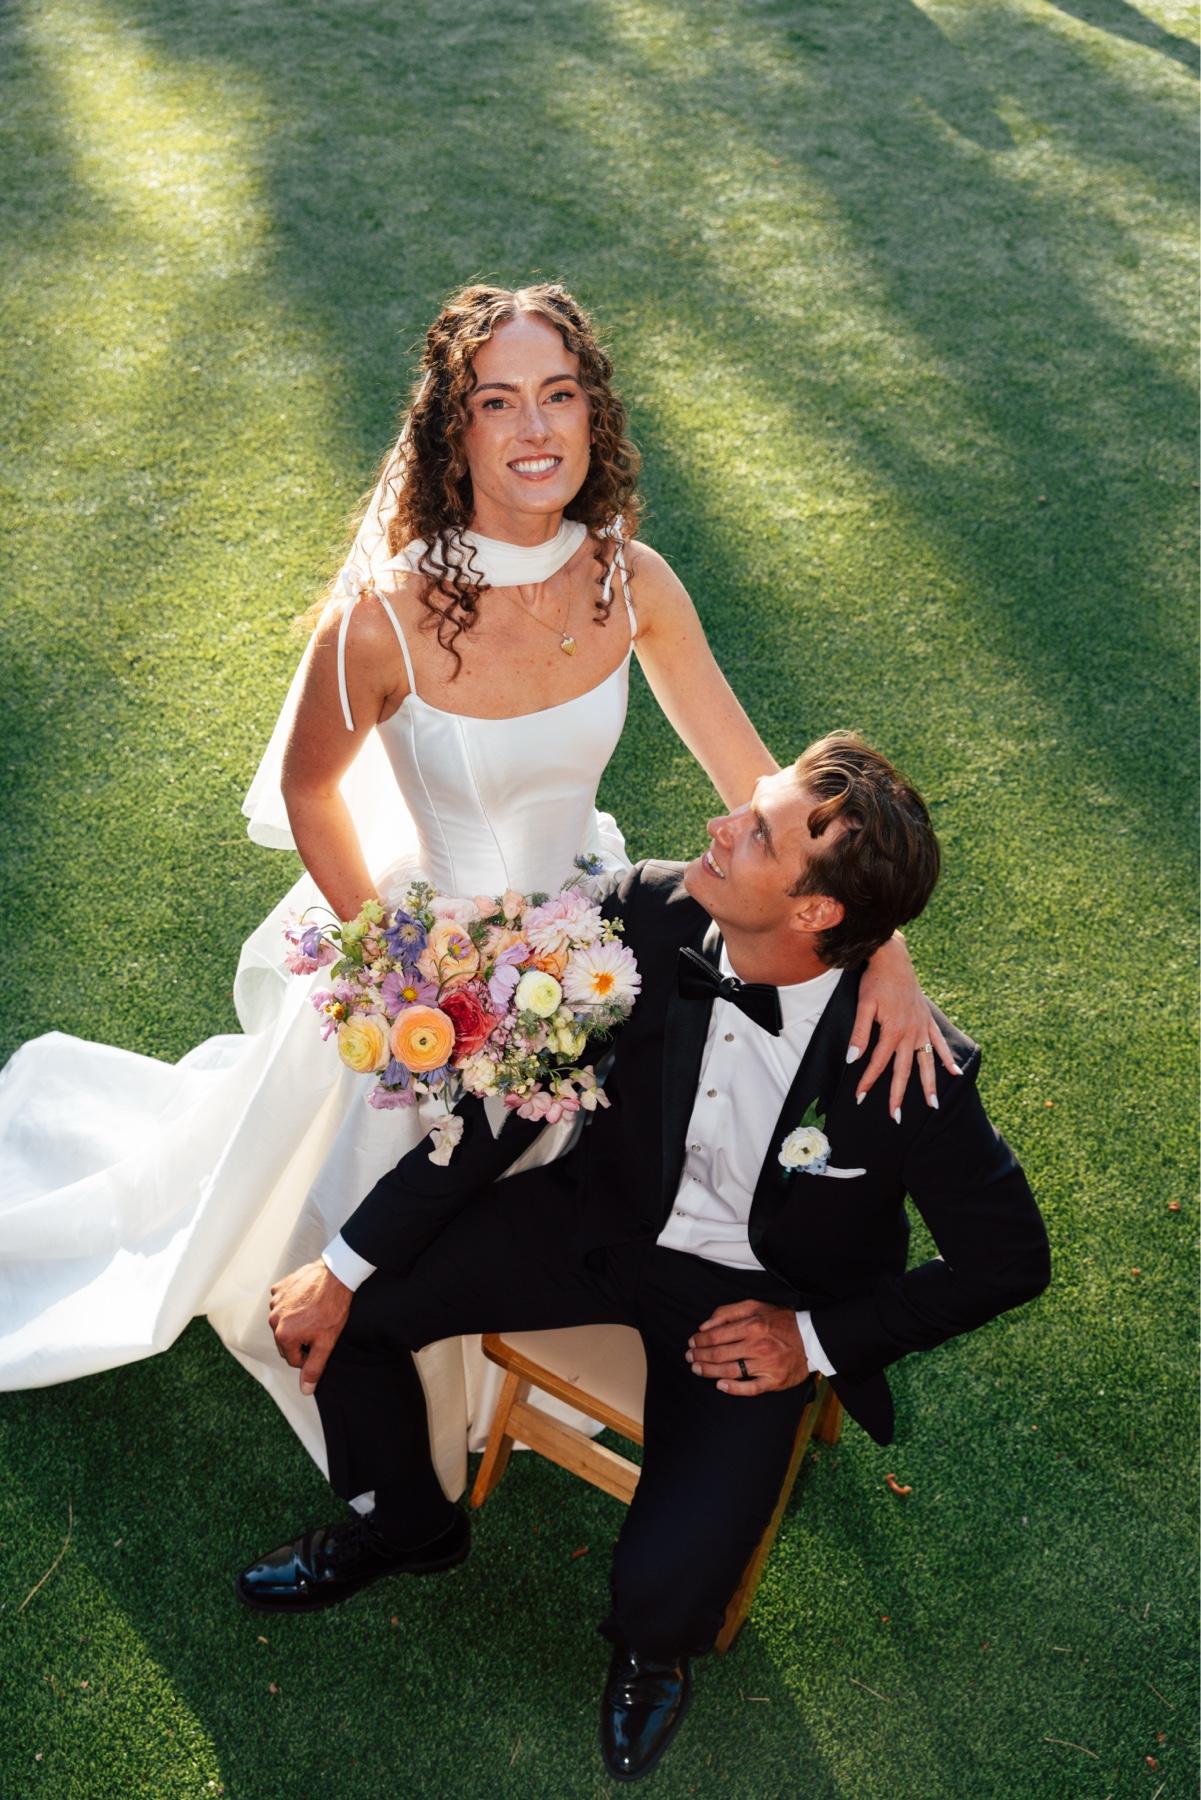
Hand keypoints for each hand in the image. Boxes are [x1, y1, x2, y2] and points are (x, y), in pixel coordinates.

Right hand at [268, 1260, 352, 1395]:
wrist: (336, 1275)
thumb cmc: (332, 1309)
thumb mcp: (326, 1343)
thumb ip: (314, 1368)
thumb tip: (305, 1390)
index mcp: (283, 1336)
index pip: (294, 1359)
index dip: (310, 1355)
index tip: (321, 1343)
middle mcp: (273, 1319)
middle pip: (286, 1342)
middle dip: (300, 1340)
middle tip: (319, 1329)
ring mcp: (274, 1302)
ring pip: (283, 1323)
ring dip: (295, 1323)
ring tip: (313, 1314)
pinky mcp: (279, 1288)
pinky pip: (283, 1304)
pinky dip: (292, 1305)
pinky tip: (307, 1300)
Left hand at [685, 1300, 808, 1395]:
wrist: (811, 1338)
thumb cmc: (780, 1321)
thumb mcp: (756, 1306)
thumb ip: (729, 1312)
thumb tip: (705, 1325)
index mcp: (753, 1326)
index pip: (717, 1335)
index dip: (700, 1340)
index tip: (692, 1342)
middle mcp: (758, 1345)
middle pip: (720, 1354)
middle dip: (700, 1356)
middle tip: (689, 1357)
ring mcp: (766, 1365)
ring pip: (731, 1371)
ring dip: (709, 1371)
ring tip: (697, 1369)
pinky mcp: (774, 1381)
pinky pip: (750, 1389)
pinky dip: (733, 1389)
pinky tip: (720, 1385)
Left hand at [849, 932, 957, 1117]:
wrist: (894, 959)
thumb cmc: (875, 981)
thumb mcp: (863, 1005)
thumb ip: (860, 1033)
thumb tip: (853, 1058)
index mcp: (893, 1031)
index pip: (878, 1064)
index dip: (867, 1082)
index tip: (859, 1098)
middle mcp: (910, 1033)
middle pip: (904, 1070)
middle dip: (899, 1095)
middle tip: (896, 1118)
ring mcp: (922, 1027)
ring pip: (926, 1062)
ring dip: (929, 1085)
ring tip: (932, 1106)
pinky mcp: (927, 1020)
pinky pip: (939, 1043)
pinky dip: (946, 1058)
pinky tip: (954, 1073)